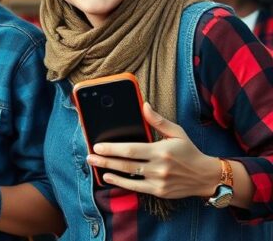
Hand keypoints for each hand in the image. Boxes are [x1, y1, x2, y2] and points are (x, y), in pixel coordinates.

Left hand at [87, 102, 221, 198]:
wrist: (206, 176)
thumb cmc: (189, 152)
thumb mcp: (176, 132)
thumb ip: (158, 120)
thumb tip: (143, 105)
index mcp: (161, 150)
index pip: (131, 150)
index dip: (113, 149)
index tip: (98, 146)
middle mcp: (159, 167)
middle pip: (126, 164)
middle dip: (105, 160)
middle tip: (90, 156)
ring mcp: (158, 181)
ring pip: (129, 176)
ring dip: (109, 171)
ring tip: (95, 165)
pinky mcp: (159, 191)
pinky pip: (136, 188)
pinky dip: (121, 183)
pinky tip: (109, 177)